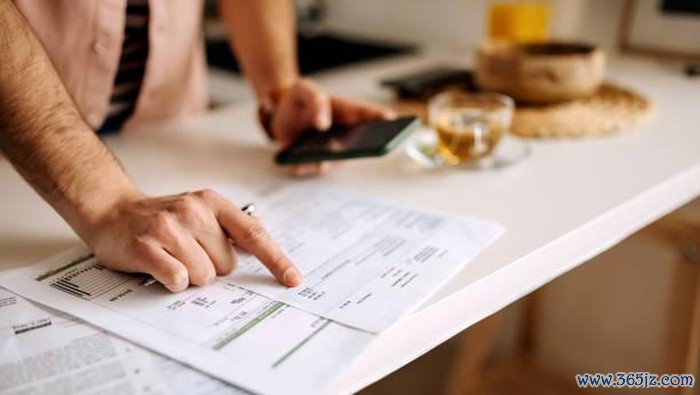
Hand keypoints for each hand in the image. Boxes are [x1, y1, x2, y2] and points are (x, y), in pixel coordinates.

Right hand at [84, 189, 301, 291]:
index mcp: (212, 202)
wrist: (112, 212)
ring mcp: (169, 227)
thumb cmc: (162, 217)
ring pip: (204, 275)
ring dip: (190, 276)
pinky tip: (160, 267)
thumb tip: (263, 234)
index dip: (276, 259)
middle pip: (227, 264)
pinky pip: (178, 279)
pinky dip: (173, 281)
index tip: (293, 279)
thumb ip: (231, 224)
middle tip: (187, 253)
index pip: (254, 234)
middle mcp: (193, 210)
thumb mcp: (200, 210)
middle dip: (211, 267)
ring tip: (172, 258)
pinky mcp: (147, 245)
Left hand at [270, 78, 396, 176]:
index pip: (370, 115)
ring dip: (329, 162)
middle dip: (362, 148)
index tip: (391, 120)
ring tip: (322, 161)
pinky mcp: (313, 161)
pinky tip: (298, 164)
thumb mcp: (303, 89)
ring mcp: (331, 150)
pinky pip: (312, 168)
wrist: (279, 112)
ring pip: (335, 161)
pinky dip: (305, 167)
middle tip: (361, 148)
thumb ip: (315, 100)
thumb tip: (323, 122)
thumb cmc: (299, 99)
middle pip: (360, 144)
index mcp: (346, 112)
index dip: (383, 118)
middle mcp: (344, 135)